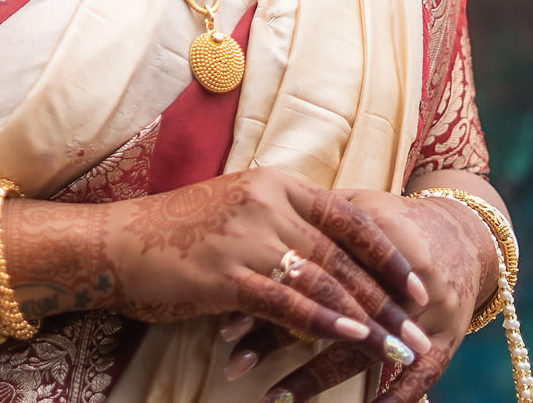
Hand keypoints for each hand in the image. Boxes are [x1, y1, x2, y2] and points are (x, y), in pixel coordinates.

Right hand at [101, 170, 427, 367]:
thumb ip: (281, 227)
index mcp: (273, 183)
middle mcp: (267, 202)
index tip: (417, 285)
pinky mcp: (228, 272)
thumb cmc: (174, 235)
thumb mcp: (235, 213)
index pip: (349, 217)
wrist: (114, 243)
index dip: (388, 254)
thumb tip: (326, 260)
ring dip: (370, 321)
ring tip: (398, 349)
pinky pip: (291, 303)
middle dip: (389, 299)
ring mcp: (247, 235)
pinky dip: (328, 325)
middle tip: (418, 331)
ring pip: (327, 281)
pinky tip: (353, 342)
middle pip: (345, 255)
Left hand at [220, 189, 498, 401]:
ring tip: (274, 397)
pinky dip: (392, 397)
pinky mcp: (448, 338)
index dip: (265, 295)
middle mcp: (398, 276)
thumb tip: (241, 252)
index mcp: (369, 233)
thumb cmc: (388, 221)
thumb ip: (307, 226)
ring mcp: (426, 311)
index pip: (308, 270)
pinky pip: (419, 376)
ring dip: (315, 377)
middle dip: (277, 341)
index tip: (225, 321)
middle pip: (330, 312)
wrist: (461, 236)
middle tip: (233, 365)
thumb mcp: (351, 211)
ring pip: (363, 349)